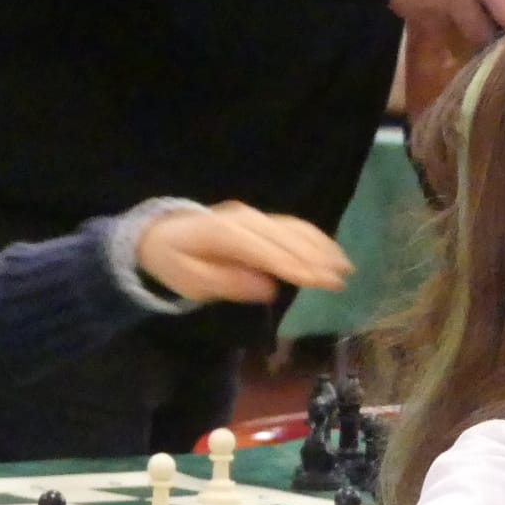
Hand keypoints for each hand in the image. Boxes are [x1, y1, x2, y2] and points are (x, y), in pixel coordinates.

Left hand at [135, 201, 350, 303]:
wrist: (159, 233)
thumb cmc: (173, 262)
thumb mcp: (190, 280)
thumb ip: (228, 283)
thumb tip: (268, 288)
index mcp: (223, 234)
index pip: (265, 251)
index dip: (295, 266)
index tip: (322, 281)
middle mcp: (242, 219)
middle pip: (284, 238)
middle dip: (316, 258)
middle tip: (342, 280)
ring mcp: (252, 215)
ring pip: (293, 228)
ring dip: (321, 246)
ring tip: (345, 267)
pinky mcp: (258, 218)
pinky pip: (290, 224)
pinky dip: (313, 237)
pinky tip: (330, 251)